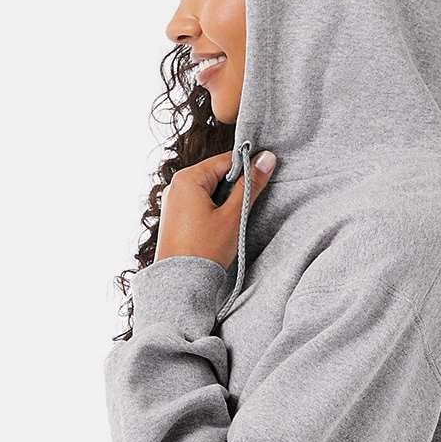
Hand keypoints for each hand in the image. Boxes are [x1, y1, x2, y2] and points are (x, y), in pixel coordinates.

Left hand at [153, 148, 275, 267]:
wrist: (180, 283)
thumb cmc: (204, 250)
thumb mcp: (233, 216)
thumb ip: (251, 185)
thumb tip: (267, 158)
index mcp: (188, 178)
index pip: (226, 161)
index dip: (248, 169)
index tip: (263, 180)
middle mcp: (176, 185)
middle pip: (216, 175)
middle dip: (235, 188)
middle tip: (246, 208)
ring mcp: (173, 201)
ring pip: (208, 191)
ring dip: (224, 201)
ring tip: (232, 221)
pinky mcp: (174, 217)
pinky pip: (198, 204)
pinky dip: (213, 210)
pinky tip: (220, 228)